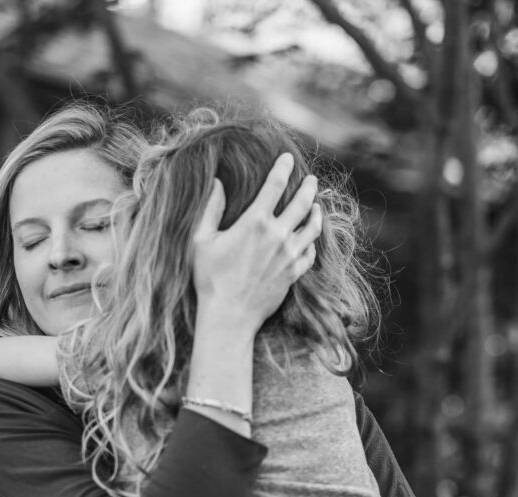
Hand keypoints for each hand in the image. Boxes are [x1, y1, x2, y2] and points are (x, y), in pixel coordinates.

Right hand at [192, 154, 321, 333]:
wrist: (229, 317)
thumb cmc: (209, 279)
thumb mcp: (200, 241)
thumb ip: (210, 209)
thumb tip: (217, 183)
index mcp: (255, 222)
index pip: (276, 184)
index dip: (282, 166)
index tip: (286, 157)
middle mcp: (277, 235)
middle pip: (303, 201)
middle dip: (308, 186)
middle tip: (310, 179)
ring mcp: (289, 255)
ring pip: (313, 226)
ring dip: (316, 212)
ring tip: (316, 206)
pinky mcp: (294, 273)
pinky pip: (310, 252)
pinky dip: (312, 242)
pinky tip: (309, 239)